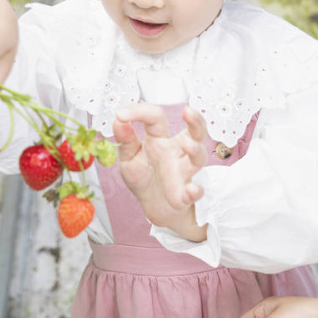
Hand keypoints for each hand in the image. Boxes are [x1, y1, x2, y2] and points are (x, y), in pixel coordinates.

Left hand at [113, 104, 208, 239]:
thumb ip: (125, 140)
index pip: (156, 118)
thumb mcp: (129, 157)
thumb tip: (118, 120)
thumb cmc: (143, 177)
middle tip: (187, 111)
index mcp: (160, 140)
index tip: (121, 115)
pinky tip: (191, 189)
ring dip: (195, 150)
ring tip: (186, 145)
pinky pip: (195, 192)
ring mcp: (183, 172)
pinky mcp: (184, 195)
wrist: (151, 206)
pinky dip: (195, 190)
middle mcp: (176, 152)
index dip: (140, 111)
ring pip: (198, 158)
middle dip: (196, 120)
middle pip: (195, 131)